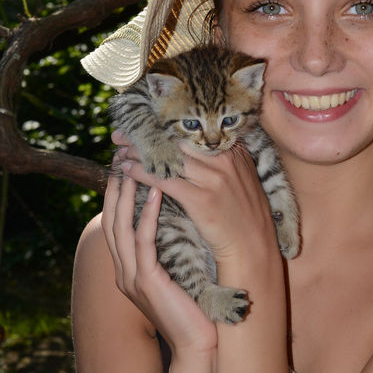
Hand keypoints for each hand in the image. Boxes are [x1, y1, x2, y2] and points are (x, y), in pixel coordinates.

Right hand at [101, 169, 217, 357]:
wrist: (199, 347)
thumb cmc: (195, 310)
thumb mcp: (178, 275)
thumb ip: (171, 251)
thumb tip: (180, 220)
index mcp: (129, 270)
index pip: (117, 223)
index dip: (118, 193)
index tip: (127, 164)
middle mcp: (124, 273)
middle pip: (111, 220)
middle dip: (115, 187)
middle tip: (123, 155)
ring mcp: (131, 279)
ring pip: (121, 228)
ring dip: (127, 195)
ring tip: (133, 166)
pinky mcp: (146, 283)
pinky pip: (142, 244)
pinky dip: (146, 217)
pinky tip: (153, 195)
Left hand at [120, 141, 279, 270]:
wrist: (253, 247)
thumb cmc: (244, 216)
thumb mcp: (242, 179)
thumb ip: (224, 161)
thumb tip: (195, 149)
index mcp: (234, 152)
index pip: (192, 133)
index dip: (164, 128)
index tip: (144, 124)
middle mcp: (224, 161)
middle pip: (177, 141)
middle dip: (147, 137)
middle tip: (123, 135)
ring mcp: (213, 179)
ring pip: (168, 159)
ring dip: (140, 154)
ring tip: (119, 152)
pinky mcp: (201, 199)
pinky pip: (165, 180)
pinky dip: (143, 174)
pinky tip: (128, 171)